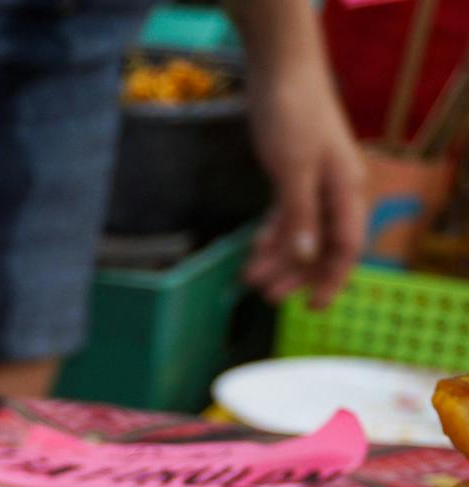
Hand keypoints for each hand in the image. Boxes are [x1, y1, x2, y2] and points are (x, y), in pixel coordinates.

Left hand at [245, 61, 367, 307]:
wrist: (281, 70)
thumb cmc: (291, 116)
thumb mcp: (293, 170)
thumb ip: (299, 215)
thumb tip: (306, 257)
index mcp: (345, 190)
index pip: (345, 246)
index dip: (331, 280)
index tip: (312, 308)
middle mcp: (335, 188)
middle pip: (322, 244)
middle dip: (296, 273)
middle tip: (266, 296)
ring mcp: (315, 180)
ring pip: (302, 231)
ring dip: (279, 257)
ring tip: (249, 278)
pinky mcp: (294, 171)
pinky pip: (288, 213)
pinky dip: (273, 233)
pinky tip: (254, 250)